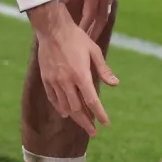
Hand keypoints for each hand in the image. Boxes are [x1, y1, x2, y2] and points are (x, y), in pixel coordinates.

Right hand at [26, 2, 118, 135]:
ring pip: (65, 106)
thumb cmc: (76, 38)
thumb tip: (115, 84)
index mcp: (81, 75)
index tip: (105, 124)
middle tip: (94, 132)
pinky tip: (66, 113)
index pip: (92, 101)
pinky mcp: (46, 79)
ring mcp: (55, 81)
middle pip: (78, 109)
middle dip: (86, 122)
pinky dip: (60, 107)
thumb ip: (104, 70)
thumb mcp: (94, 51)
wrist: (53, 29)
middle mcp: (67, 81)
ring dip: (74, 117)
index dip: (99, 114)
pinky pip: (53, 98)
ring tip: (83, 124)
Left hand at [62, 0, 119, 38]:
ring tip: (93, 35)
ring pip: (106, 14)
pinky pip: (108, 6)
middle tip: (87, 45)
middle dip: (94, 33)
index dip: (83, 29)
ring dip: (99, 26)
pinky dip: (103, 15)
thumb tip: (62, 1)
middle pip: (101, 20)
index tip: (77, 39)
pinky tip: (99, 17)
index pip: (89, 17)